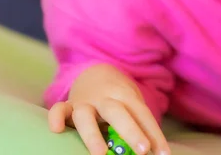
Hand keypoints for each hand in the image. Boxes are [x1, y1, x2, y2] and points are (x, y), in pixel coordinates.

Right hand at [48, 63, 169, 154]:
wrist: (95, 73)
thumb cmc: (118, 98)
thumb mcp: (131, 104)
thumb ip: (138, 123)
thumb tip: (155, 151)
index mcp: (124, 96)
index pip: (141, 113)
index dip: (153, 133)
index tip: (164, 153)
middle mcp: (105, 98)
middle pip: (118, 112)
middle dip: (131, 131)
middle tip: (143, 150)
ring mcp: (85, 102)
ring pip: (86, 114)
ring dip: (93, 134)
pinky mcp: (68, 106)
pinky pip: (59, 109)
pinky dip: (56, 117)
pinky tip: (56, 129)